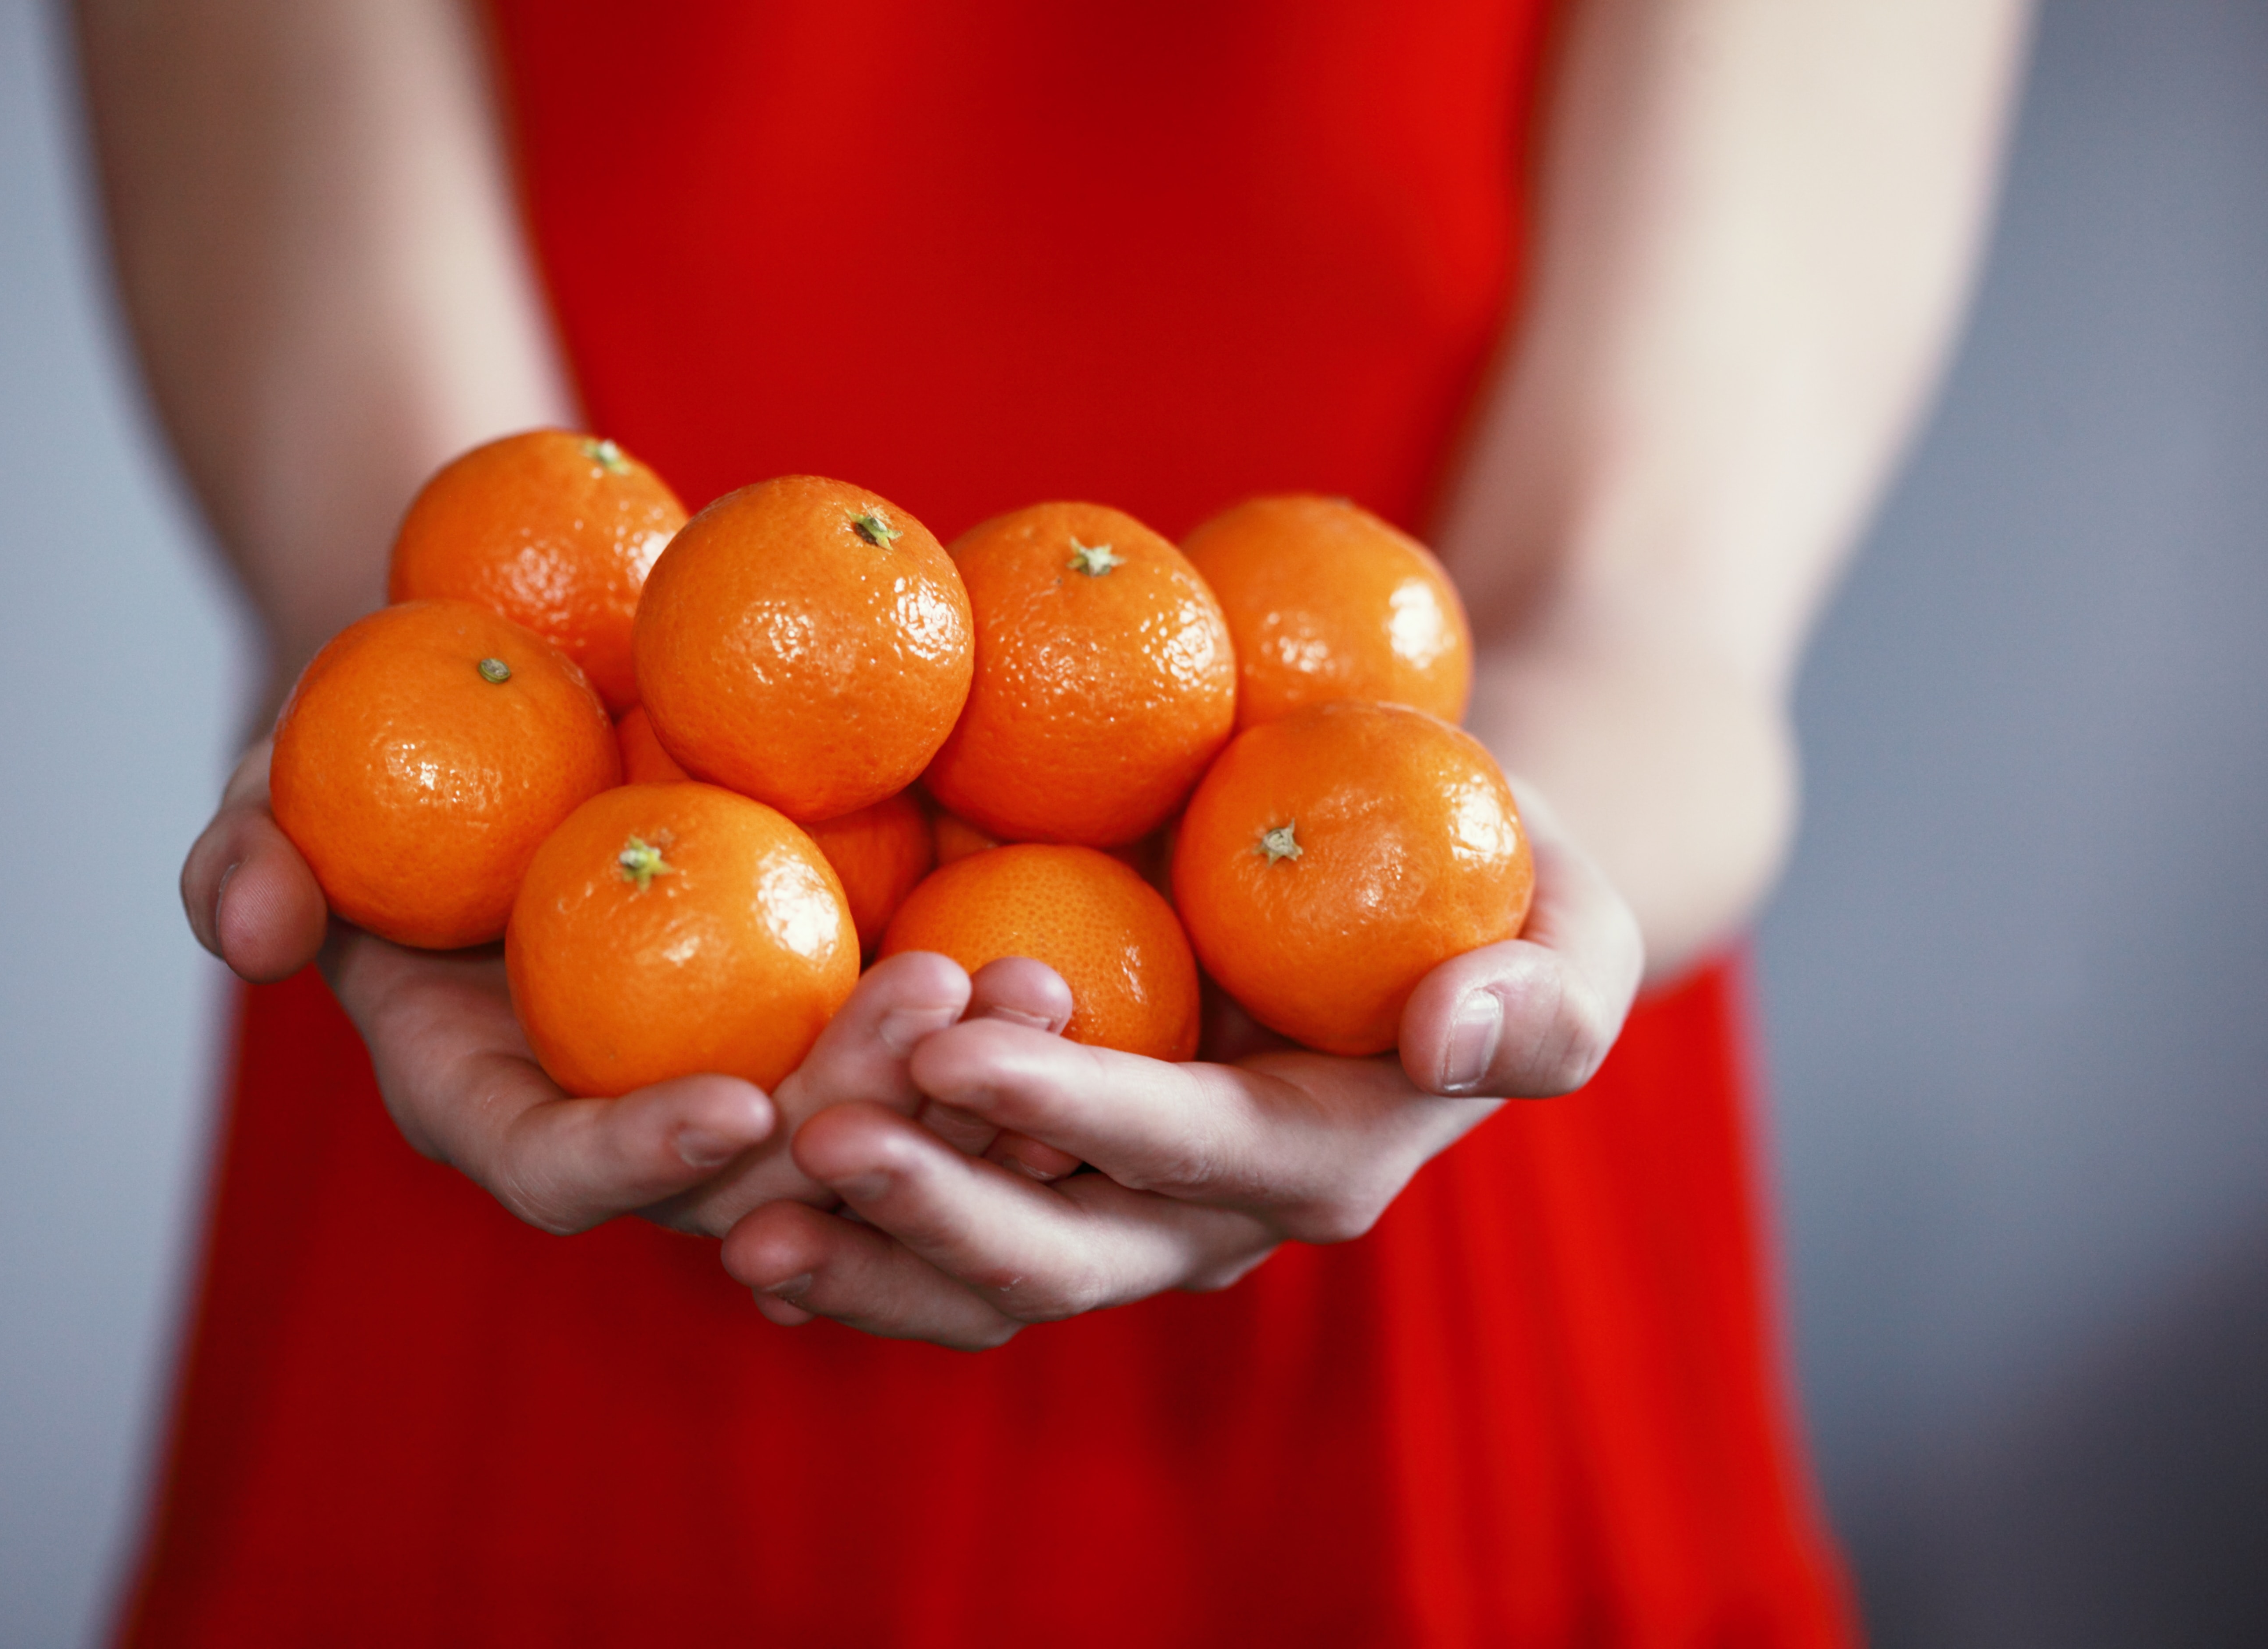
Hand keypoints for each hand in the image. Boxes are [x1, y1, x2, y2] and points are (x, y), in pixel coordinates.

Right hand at [180, 739, 1069, 1234]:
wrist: (511, 694)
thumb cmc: (381, 744)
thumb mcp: (288, 777)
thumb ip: (252, 853)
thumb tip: (240, 928)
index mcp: (502, 1100)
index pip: (565, 1175)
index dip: (639, 1159)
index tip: (736, 1100)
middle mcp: (632, 1114)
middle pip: (753, 1175)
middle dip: (852, 1116)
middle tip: (945, 1007)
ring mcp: (745, 1068)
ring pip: (864, 1132)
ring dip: (960, 1084)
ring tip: (1048, 982)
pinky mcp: (826, 1010)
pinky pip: (922, 1051)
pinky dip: (991, 1025)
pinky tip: (1073, 953)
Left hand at [717, 783, 1644, 1348]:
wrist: (1419, 895)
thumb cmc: (1499, 889)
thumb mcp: (1573, 929)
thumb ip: (1541, 995)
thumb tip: (1450, 1035)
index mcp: (1318, 1158)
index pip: (1191, 1147)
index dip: (1081, 1110)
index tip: (961, 1042)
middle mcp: (1209, 1218)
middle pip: (1065, 1250)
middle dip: (939, 1210)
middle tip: (816, 1139)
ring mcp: (1121, 1208)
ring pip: (984, 1273)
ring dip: (865, 1253)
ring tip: (734, 1214)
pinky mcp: (1051, 1173)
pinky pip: (944, 1235)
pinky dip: (850, 1236)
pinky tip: (736, 1215)